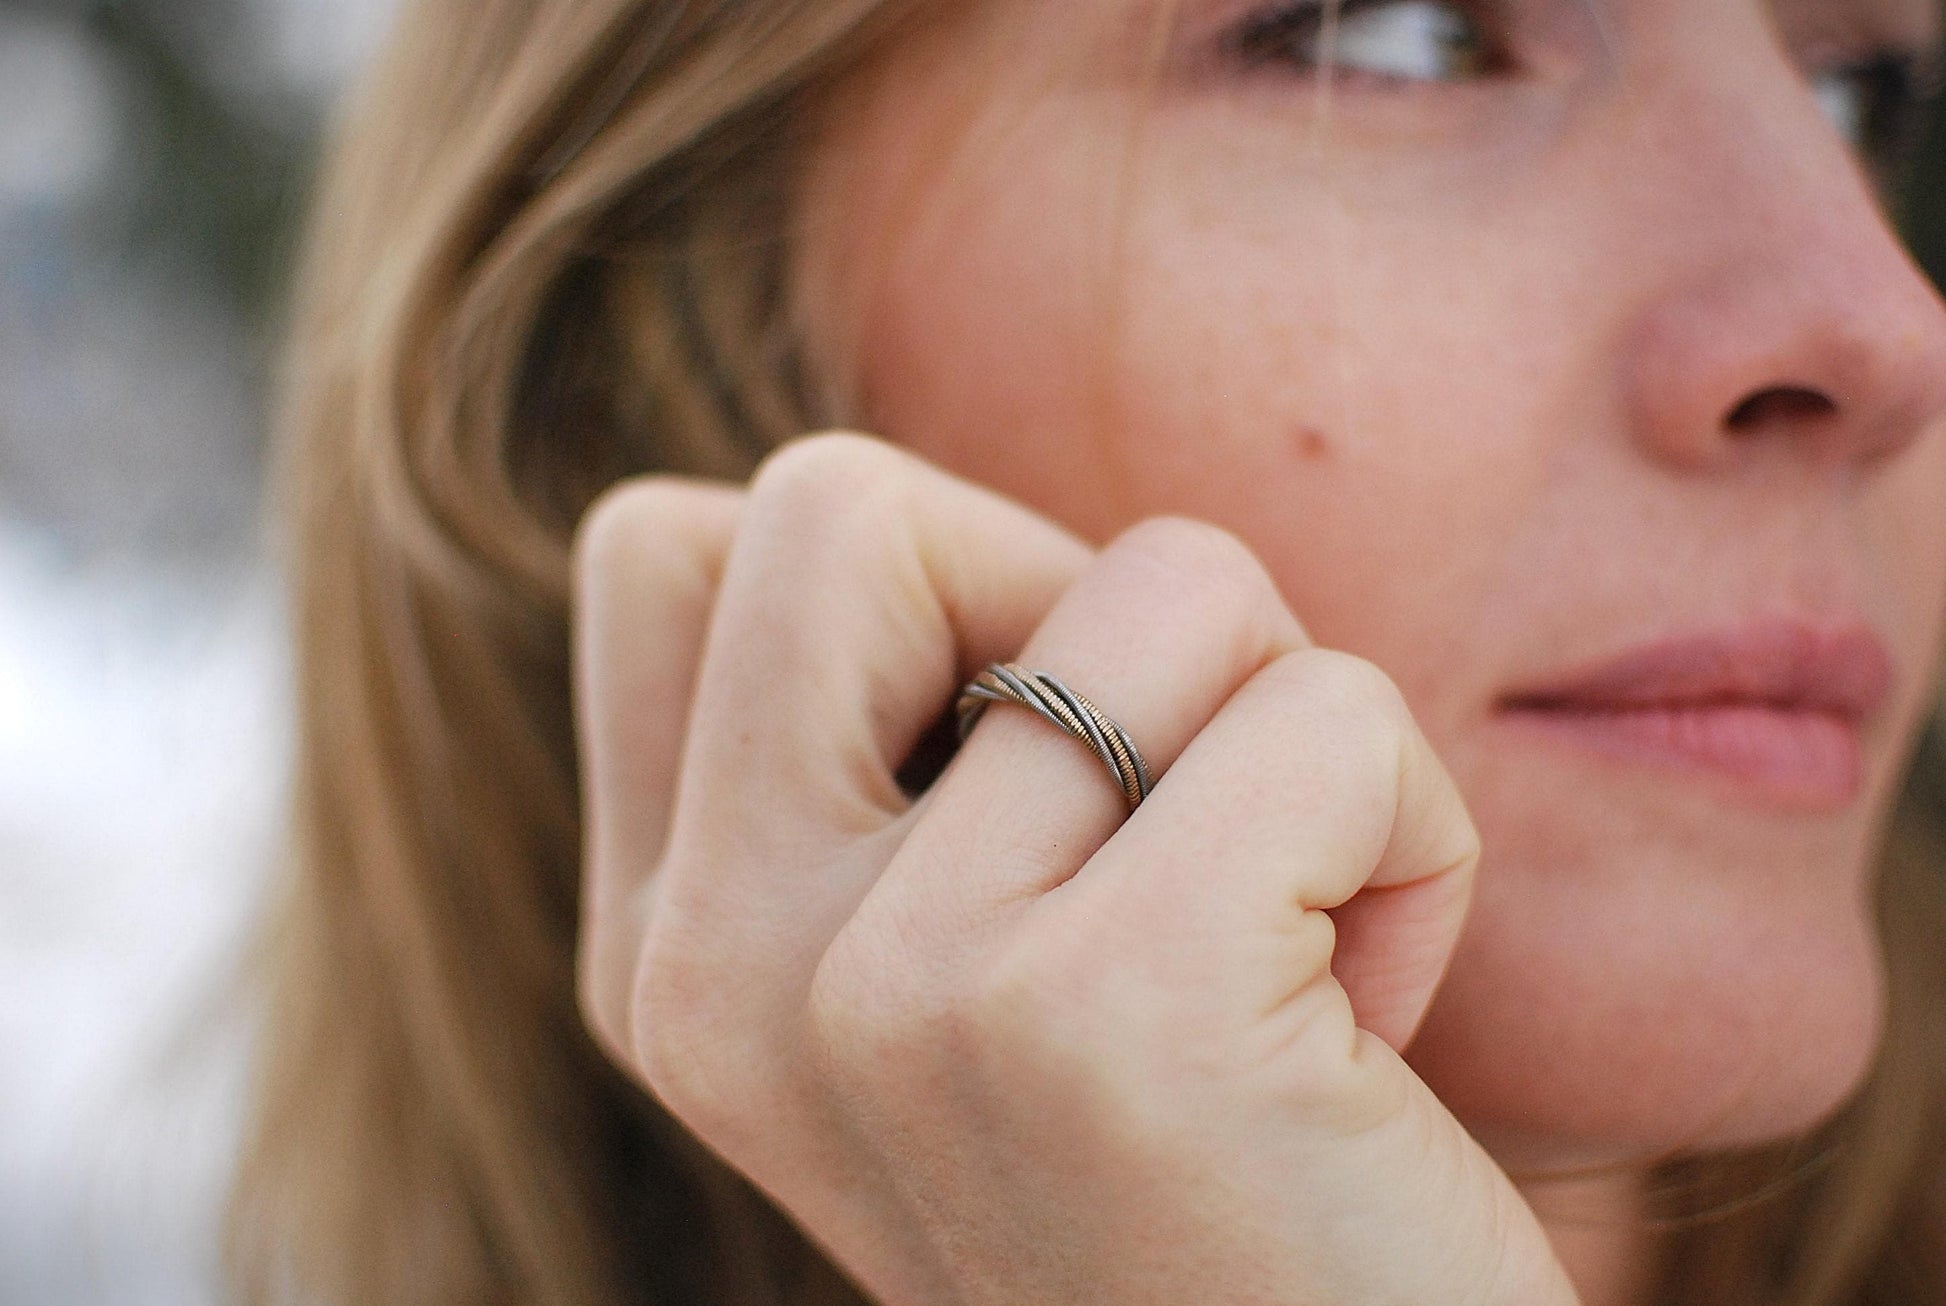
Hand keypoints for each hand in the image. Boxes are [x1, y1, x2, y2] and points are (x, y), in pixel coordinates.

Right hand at [573, 433, 1580, 1305]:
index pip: (672, 552)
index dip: (904, 594)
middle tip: (1169, 810)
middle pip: (841, 500)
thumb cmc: (1202, 1181)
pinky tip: (1361, 1029)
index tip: (1032, 776)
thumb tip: (962, 543)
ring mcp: (884, 996)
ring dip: (1291, 736)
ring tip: (1283, 962)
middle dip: (1074, 597)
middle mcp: (721, 971)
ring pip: (1168, 581)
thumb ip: (890, 759)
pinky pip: (1329, 714)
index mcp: (668, 958)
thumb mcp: (971, 972)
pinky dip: (1411, 832)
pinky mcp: (1100, 1015)